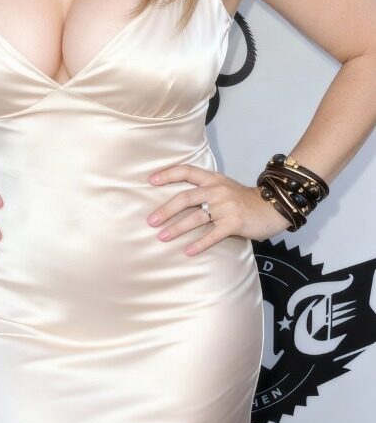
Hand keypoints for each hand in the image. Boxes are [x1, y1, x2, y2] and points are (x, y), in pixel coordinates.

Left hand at [147, 164, 289, 254]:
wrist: (273, 207)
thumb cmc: (242, 199)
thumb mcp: (223, 187)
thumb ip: (203, 189)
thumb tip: (175, 199)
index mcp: (212, 179)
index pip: (187, 171)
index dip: (168, 174)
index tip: (150, 180)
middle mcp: (217, 190)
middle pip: (185, 198)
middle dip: (166, 210)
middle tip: (150, 221)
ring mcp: (226, 207)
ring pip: (195, 218)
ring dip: (176, 229)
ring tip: (162, 237)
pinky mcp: (235, 223)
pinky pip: (213, 235)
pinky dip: (199, 244)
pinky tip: (187, 251)